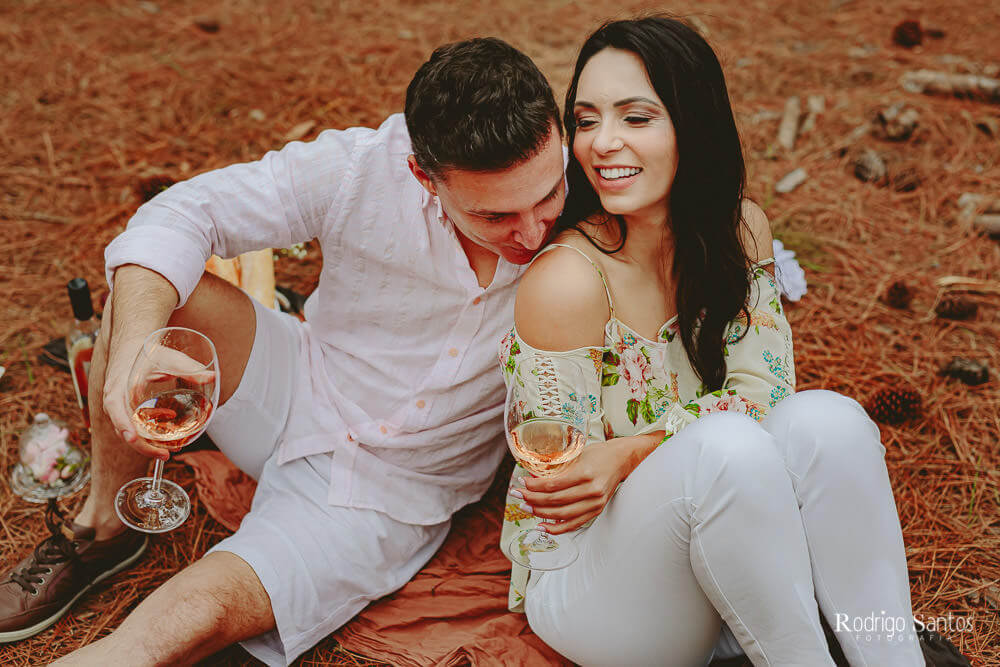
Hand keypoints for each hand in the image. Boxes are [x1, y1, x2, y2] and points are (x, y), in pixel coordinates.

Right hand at [96, 267, 180, 460]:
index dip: (123, 424)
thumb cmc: (149, 352)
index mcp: (118, 386)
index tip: (133, 437)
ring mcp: (119, 408)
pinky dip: (147, 437)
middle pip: (123, 429)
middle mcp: (115, 401)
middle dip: (142, 445)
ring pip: (128, 432)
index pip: (115, 409)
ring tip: (169, 452)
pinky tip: (166, 440)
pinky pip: (134, 428)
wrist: (134, 348)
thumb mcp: (169, 358)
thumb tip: (213, 377)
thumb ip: (189, 368)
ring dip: (146, 444)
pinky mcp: (126, 412)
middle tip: (165, 455)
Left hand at [514, 431, 664, 534]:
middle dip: (533, 499)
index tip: (522, 482)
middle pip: (555, 501)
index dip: (534, 486)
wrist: (621, 460)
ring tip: (526, 507)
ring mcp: (595, 504)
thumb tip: (533, 475)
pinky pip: (573, 524)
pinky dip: (556, 528)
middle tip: (518, 495)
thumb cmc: (598, 454)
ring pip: (562, 515)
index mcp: (585, 474)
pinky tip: (542, 526)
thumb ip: (559, 467)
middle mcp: (591, 491)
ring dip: (540, 513)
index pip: (554, 485)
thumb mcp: (578, 454)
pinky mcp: (596, 511)